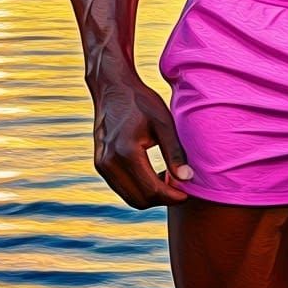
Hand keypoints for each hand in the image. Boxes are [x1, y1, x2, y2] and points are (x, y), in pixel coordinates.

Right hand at [92, 75, 191, 207]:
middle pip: (139, 200)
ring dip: (150, 196)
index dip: (171, 196)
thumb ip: (175, 152)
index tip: (187, 192)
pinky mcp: (100, 164)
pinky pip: (121, 187)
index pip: (152, 190)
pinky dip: (138, 188)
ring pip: (129, 197)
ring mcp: (102, 165)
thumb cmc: (141, 102)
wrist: (113, 88)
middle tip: (179, 187)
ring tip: (168, 179)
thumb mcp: (163, 122)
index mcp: (127, 152)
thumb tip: (187, 179)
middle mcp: (110, 163)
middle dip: (161, 199)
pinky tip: (154, 175)